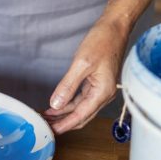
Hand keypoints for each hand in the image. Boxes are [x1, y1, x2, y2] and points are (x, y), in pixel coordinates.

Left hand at [43, 17, 129, 133]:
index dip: (65, 125)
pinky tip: (57, 105)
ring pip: (81, 109)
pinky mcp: (97, 83)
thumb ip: (68, 86)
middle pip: (82, 116)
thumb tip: (56, 104)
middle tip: (46, 126)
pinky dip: (69, 104)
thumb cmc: (102, 41)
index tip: (51, 132)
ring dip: (64, 114)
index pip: (81, 115)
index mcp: (102, 92)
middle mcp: (104, 94)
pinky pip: (82, 99)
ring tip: (47, 117)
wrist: (115, 28)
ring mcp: (101, 89)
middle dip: (63, 123)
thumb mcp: (82, 63)